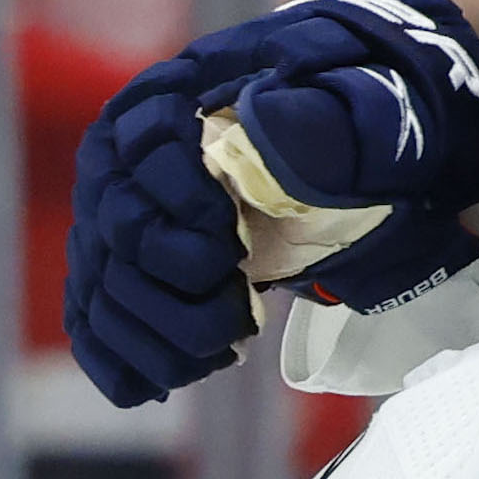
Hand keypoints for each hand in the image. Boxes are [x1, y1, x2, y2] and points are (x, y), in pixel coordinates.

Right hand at [64, 0, 478, 408]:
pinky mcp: (141, 267)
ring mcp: (130, 214)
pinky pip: (102, 315)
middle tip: (235, 316)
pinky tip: (162, 382)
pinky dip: (123, 356)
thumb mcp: (369, 107)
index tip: (229, 246)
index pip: (143, 151)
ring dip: (155, 333)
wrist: (376, 154)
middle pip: (115, 227)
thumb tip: (264, 125)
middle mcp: (133, 153)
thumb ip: (326, 118)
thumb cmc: (368, 121)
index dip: (179, 207)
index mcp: (180, 97)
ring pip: (106, 281)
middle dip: (169, 285)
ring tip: (222, 352)